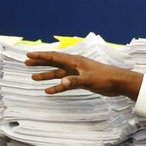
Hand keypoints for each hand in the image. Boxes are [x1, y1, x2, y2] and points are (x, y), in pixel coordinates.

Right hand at [25, 51, 142, 99]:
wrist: (119, 83)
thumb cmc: (105, 78)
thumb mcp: (88, 80)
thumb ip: (74, 81)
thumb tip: (61, 84)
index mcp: (75, 61)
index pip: (54, 57)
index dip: (41, 56)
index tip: (28, 54)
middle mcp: (75, 65)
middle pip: (54, 63)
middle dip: (40, 63)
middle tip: (26, 63)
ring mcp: (78, 74)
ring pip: (58, 74)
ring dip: (47, 76)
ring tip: (33, 77)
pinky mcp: (82, 82)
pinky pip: (66, 84)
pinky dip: (57, 87)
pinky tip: (49, 91)